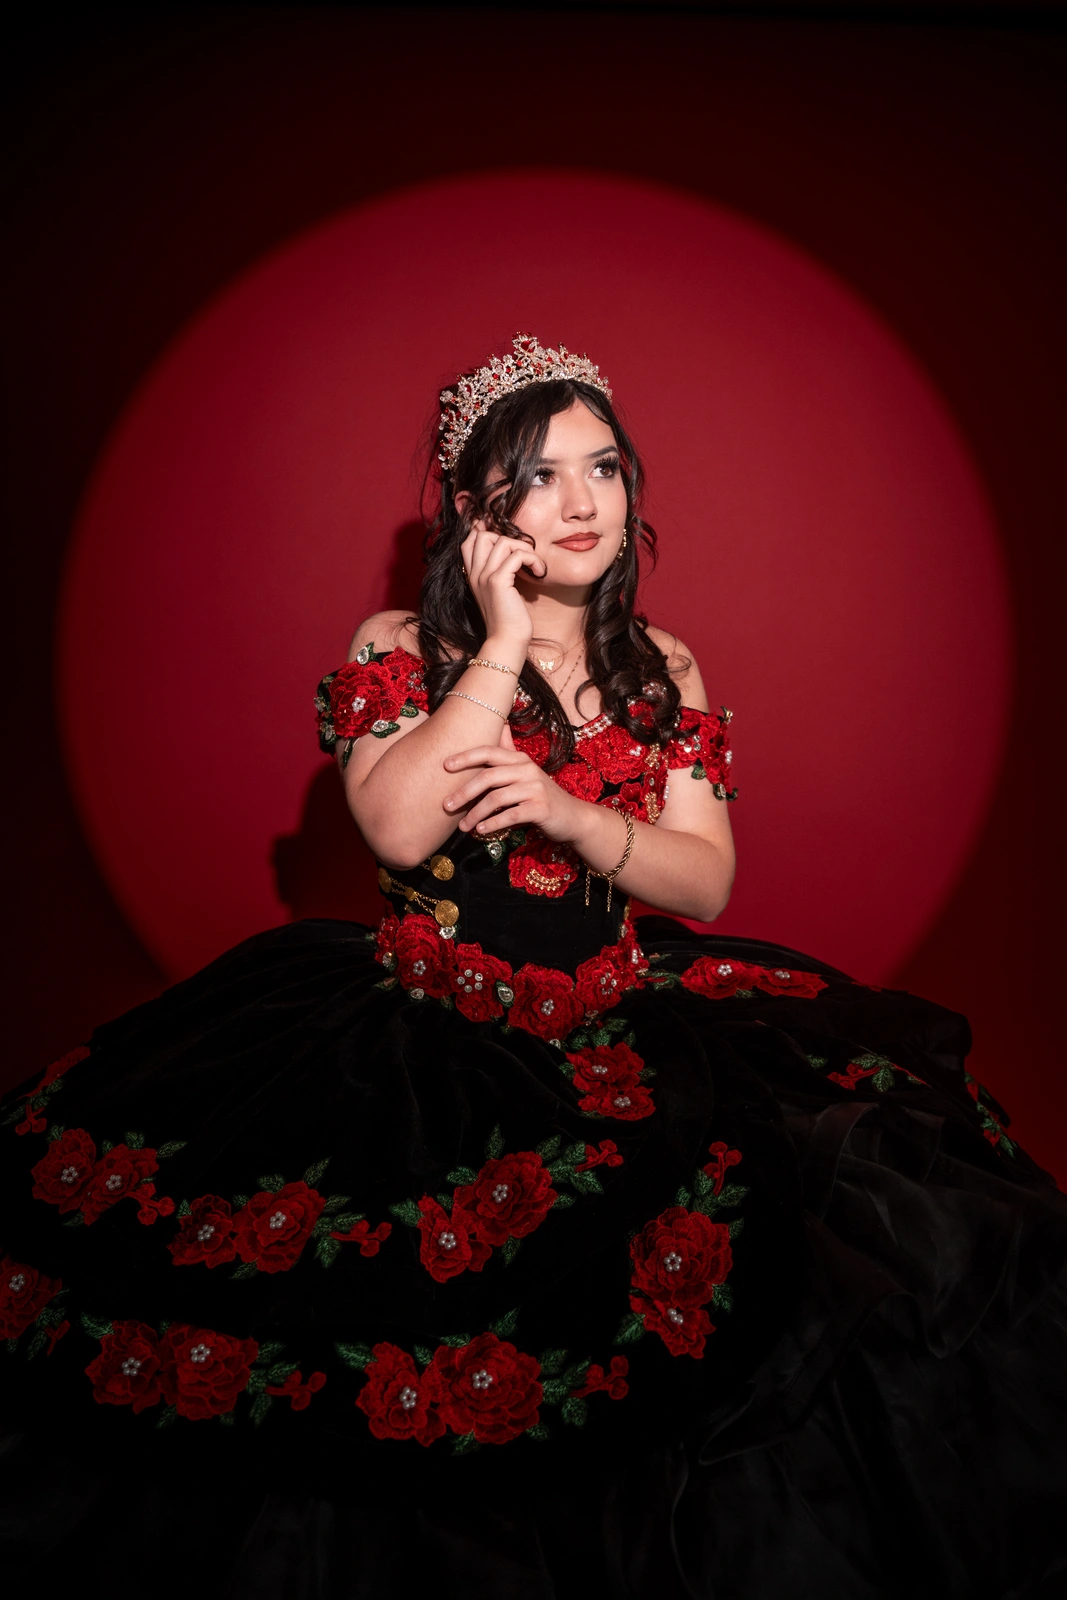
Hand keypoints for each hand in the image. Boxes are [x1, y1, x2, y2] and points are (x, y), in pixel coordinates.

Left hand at [442, 726, 582, 840]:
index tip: (445, 765)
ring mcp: (535, 789)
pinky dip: (493, 823)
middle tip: (446, 806)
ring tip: (463, 826)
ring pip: (496, 799)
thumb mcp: (526, 771)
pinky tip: (481, 831)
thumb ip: (510, 751)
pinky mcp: (541, 809)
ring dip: (475, 814)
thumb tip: (501, 724)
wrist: (572, 817)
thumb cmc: (541, 795)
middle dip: (464, 792)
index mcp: (520, 759)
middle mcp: (527, 770)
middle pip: (488, 777)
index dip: (466, 757)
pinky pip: (510, 815)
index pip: (489, 752)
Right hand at [460, 527, 545, 648]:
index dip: (489, 534)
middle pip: (484, 534)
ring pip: (503, 541)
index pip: (470, 539)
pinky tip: (539, 573)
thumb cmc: (508, 619)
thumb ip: (500, 572)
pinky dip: (533, 559)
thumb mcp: (500, 592)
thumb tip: (513, 554)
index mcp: (473, 575)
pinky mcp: (498, 581)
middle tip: (524, 556)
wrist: (506, 641)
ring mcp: (484, 576)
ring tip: (534, 565)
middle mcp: (475, 573)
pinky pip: (517, 555)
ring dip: (525, 548)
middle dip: (509, 539)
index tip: (511, 545)